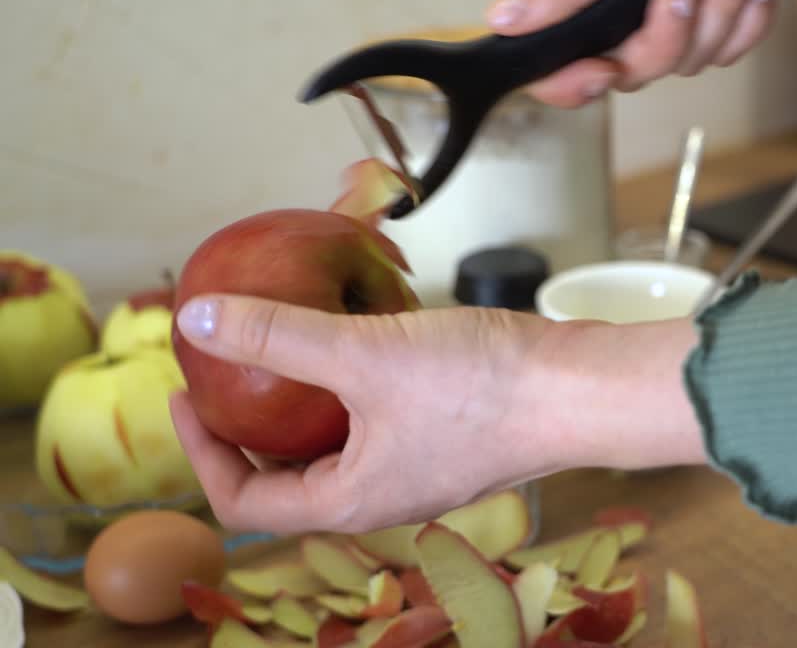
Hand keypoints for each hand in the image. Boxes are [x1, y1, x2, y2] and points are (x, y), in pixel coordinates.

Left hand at [168, 295, 702, 534]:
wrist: (583, 389)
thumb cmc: (481, 388)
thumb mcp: (363, 353)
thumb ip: (278, 336)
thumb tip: (194, 321)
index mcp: (350, 500)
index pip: (246, 502)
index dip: (201, 453)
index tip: (186, 393)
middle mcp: (383, 496)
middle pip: (288, 478)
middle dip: (249, 428)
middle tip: (228, 372)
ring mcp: (420, 468)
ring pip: (338, 446)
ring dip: (303, 405)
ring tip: (288, 347)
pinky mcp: (451, 437)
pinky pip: (379, 421)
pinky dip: (352, 388)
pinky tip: (359, 335)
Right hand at [488, 0, 796, 107]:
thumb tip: (502, 19)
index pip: (549, 51)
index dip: (571, 77)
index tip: (600, 74)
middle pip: (624, 67)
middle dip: (670, 35)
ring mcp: (666, 3)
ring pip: (681, 62)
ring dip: (720, 15)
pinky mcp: (713, 12)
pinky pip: (722, 51)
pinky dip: (746, 16)